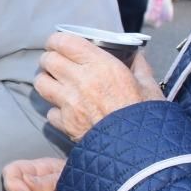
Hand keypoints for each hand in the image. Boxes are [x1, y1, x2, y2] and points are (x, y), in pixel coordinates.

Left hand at [35, 33, 163, 140]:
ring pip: (41, 83)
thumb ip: (139, 66)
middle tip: (58, 64)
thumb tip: (135, 55)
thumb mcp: (149, 85)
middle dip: (50, 60)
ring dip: (47, 82)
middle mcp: (80, 80)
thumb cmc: (146, 116)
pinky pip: (50, 112)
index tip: (59, 43)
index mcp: (101, 65)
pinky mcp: (66, 123)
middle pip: (48, 61)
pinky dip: (55, 111)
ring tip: (56, 84)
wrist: (140, 149)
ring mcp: (70, 103)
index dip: (57, 41)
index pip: (64, 42)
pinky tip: (66, 111)